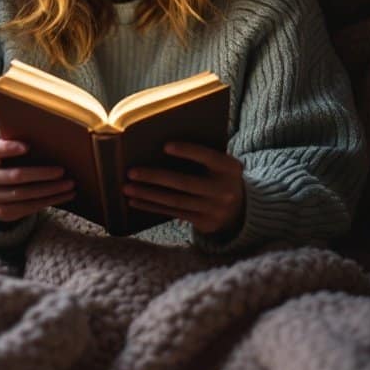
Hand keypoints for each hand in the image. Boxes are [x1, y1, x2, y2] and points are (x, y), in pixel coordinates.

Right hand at [0, 139, 75, 222]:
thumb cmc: (7, 163)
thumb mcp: (6, 153)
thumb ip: (19, 146)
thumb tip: (50, 140)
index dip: (9, 148)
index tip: (28, 146)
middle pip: (16, 176)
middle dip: (41, 174)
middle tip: (62, 171)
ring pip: (25, 194)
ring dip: (50, 190)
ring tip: (70, 184)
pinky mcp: (4, 212)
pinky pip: (30, 207)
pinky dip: (50, 201)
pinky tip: (65, 195)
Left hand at [123, 141, 244, 234]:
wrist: (242, 210)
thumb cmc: (221, 177)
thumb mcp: (222, 164)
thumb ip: (204, 155)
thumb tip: (162, 146)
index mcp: (229, 168)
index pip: (207, 157)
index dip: (187, 151)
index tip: (165, 146)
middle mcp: (223, 190)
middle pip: (185, 183)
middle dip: (155, 177)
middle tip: (131, 172)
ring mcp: (214, 209)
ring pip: (175, 201)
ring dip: (148, 194)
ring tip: (127, 188)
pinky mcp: (204, 223)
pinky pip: (173, 213)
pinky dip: (152, 207)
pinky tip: (135, 202)